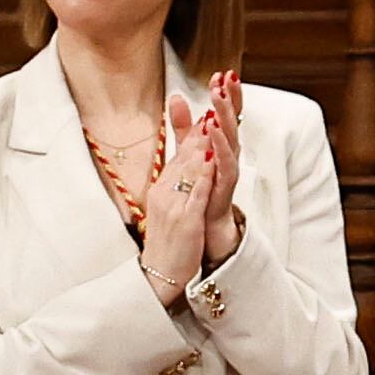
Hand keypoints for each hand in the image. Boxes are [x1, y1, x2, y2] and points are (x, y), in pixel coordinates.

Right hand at [137, 94, 215, 305]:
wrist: (158, 276)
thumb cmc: (166, 242)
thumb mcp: (169, 207)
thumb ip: (178, 182)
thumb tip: (191, 160)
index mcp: (163, 187)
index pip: (181, 151)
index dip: (196, 126)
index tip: (210, 103)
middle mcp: (166, 191)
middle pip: (187, 153)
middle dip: (203, 125)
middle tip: (216, 98)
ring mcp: (174, 205)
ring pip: (191, 168)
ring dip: (205, 141)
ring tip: (216, 116)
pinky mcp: (185, 220)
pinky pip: (196, 192)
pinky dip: (206, 173)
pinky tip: (216, 156)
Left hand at [195, 71, 244, 269]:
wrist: (205, 224)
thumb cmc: (201, 186)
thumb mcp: (189, 150)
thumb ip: (183, 126)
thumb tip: (176, 97)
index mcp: (221, 143)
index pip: (226, 113)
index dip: (226, 94)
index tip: (222, 72)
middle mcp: (228, 153)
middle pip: (232, 120)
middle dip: (229, 99)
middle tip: (226, 78)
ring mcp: (229, 168)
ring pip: (230, 138)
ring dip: (225, 117)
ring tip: (219, 98)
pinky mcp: (224, 185)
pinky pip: (225, 164)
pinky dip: (220, 147)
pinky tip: (214, 132)